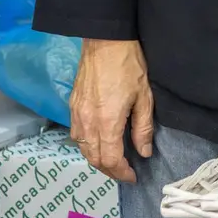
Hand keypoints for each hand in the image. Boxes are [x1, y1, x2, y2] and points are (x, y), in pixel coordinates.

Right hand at [71, 38, 153, 181]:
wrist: (105, 40)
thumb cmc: (128, 65)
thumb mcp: (144, 97)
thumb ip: (142, 128)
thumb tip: (143, 152)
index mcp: (107, 122)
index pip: (111, 159)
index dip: (122, 172)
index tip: (133, 176)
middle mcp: (88, 122)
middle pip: (94, 158)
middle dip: (109, 170)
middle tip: (124, 172)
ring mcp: (77, 114)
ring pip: (82, 148)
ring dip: (96, 159)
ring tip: (112, 160)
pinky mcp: (72, 105)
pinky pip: (76, 134)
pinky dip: (86, 145)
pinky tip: (98, 142)